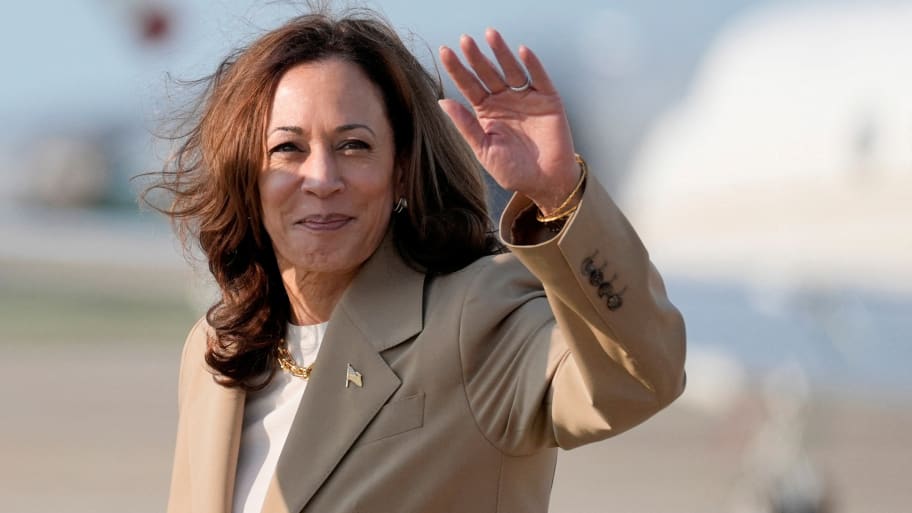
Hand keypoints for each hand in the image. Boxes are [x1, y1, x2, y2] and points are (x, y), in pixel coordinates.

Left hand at [438, 28, 579, 214]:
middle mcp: (504, 101)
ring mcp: (526, 98)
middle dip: (476, 57)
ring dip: (501, 52)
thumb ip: (466, 126)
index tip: (445, 52)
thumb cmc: (513, 170)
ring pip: (511, 70)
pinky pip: (539, 78)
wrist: (545, 183)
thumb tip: (443, 102)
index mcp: (486, 112)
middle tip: (465, 41)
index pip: (469, 86)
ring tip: (491, 35)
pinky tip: (522, 51)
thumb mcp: (484, 150)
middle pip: (488, 73)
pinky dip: (532, 65)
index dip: (458, 69)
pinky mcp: (547, 100)